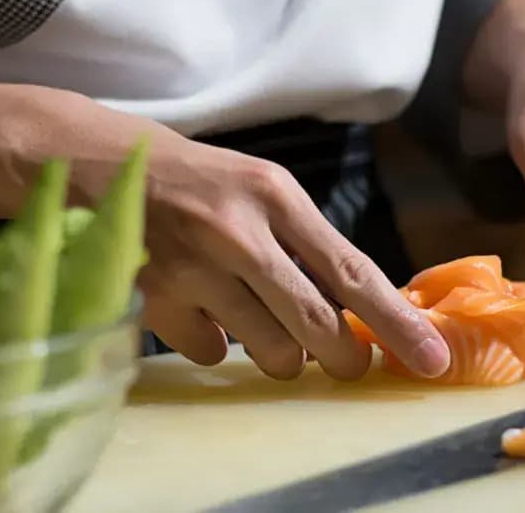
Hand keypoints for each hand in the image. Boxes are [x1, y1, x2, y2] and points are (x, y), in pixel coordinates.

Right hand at [73, 127, 450, 379]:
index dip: (397, 323)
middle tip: (347, 361)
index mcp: (274, 194)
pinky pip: (211, 353)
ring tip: (259, 320)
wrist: (92, 163)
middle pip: (316, 324)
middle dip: (343, 356)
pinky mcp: (151, 300)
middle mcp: (236, 231)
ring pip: (270, 352)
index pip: (351, 270)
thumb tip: (358, 309)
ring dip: (280, 353)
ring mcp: (190, 268)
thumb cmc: (193, 178)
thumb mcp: (257, 187)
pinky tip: (199, 310)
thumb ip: (304, 240)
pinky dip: (215, 343)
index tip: (433, 359)